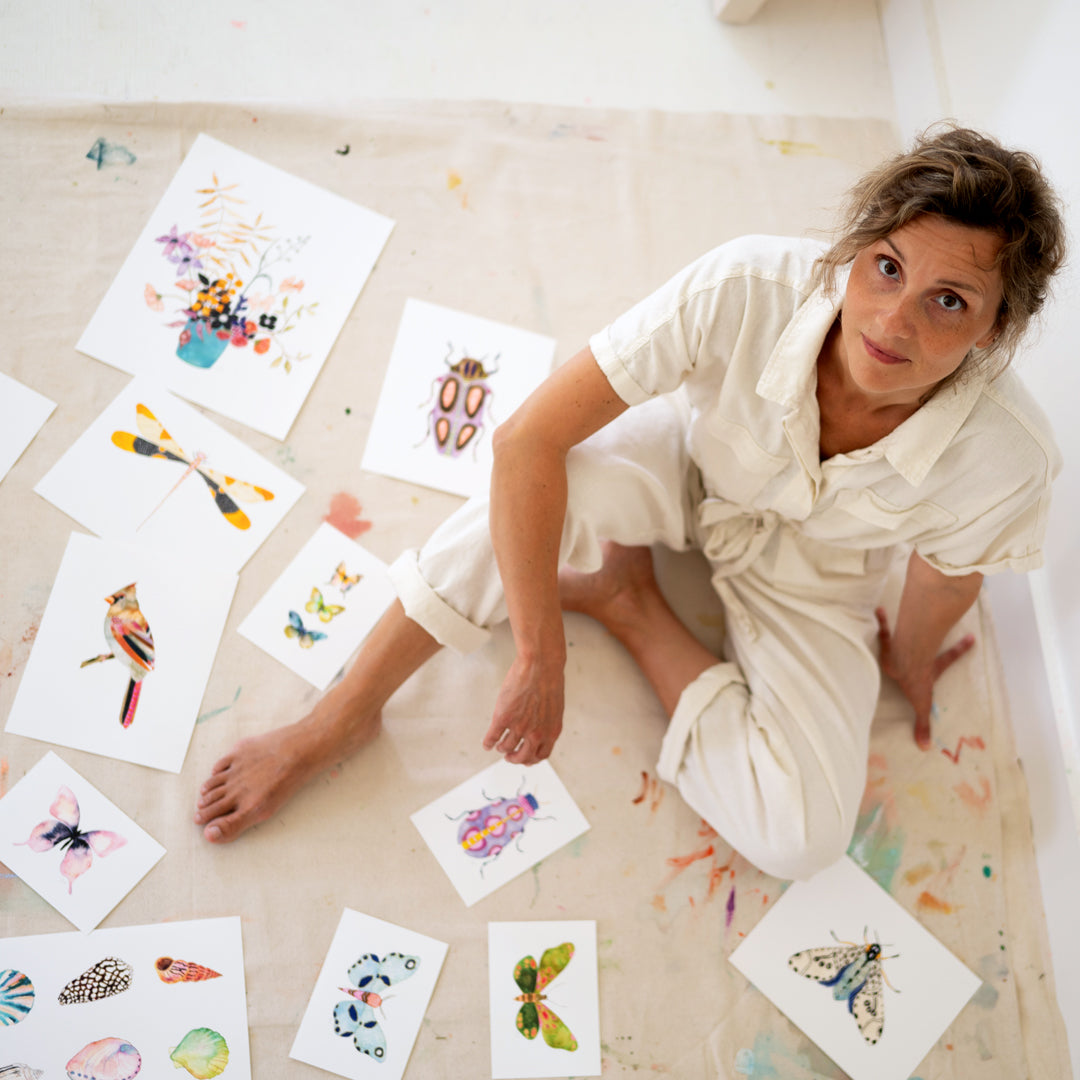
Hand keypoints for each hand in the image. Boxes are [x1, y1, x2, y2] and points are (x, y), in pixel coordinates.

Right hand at [482, 653, 564, 764]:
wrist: (540, 665)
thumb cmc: (550, 680)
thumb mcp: (555, 707)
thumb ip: (548, 722)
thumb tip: (541, 729)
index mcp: (551, 731)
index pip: (541, 755)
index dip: (531, 759)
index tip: (525, 759)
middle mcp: (536, 733)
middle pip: (523, 757)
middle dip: (514, 758)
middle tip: (509, 757)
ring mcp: (518, 727)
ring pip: (506, 747)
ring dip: (502, 748)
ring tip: (499, 746)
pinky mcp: (503, 718)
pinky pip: (492, 737)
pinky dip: (488, 742)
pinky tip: (487, 743)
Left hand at [875, 607, 974, 749]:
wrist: (903, 666)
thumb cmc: (914, 682)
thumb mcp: (920, 704)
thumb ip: (922, 725)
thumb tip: (925, 748)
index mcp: (928, 668)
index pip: (947, 659)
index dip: (960, 650)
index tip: (973, 637)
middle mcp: (918, 654)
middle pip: (930, 640)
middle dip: (934, 627)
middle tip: (938, 616)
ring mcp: (904, 645)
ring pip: (905, 633)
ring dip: (900, 624)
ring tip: (895, 613)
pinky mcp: (890, 641)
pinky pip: (884, 629)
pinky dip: (880, 621)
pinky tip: (877, 610)